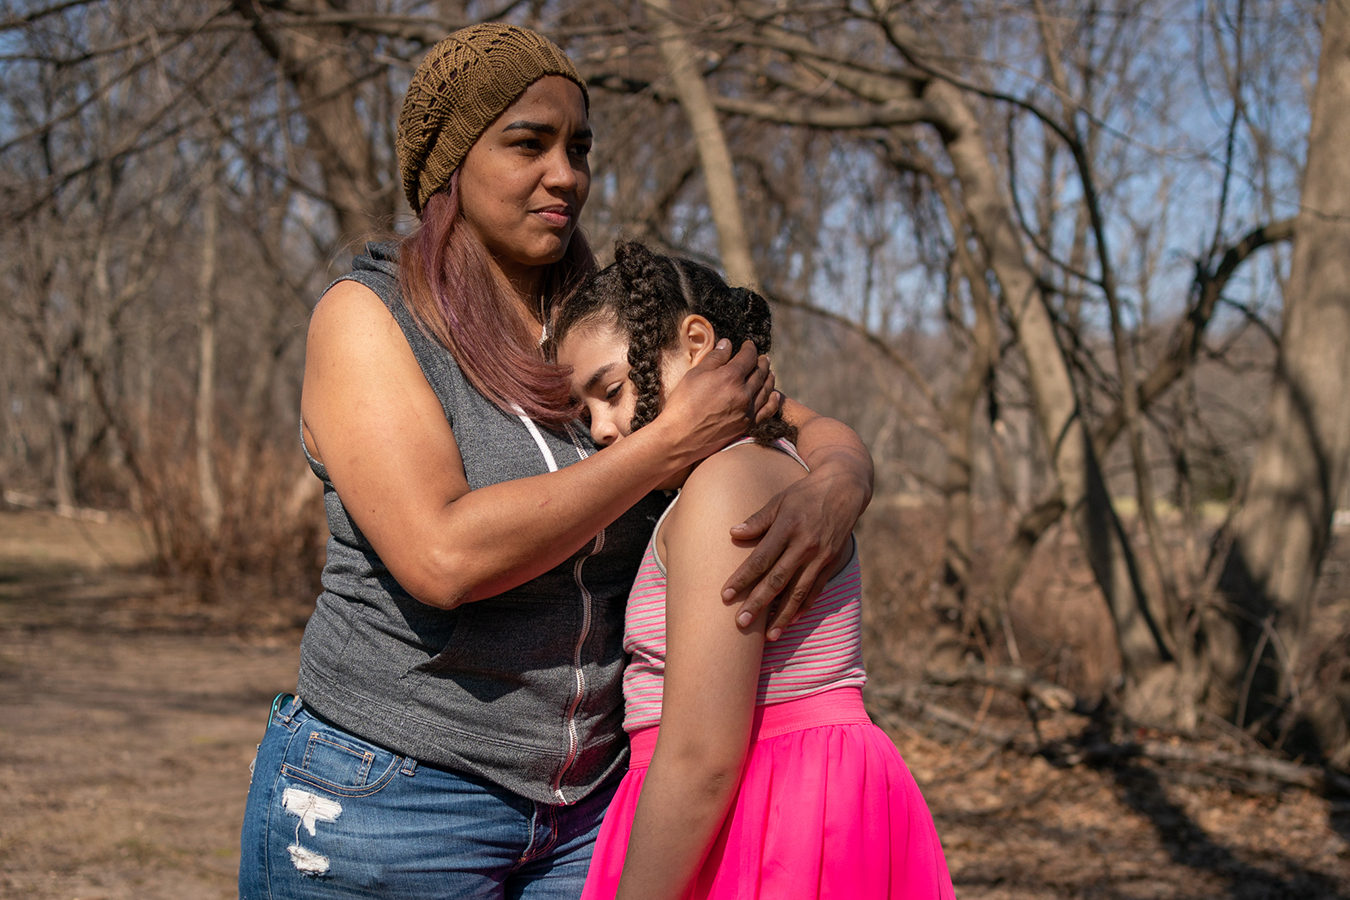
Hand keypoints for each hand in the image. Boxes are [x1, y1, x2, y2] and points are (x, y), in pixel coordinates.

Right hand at [659, 340, 776, 460]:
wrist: (680, 437)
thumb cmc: (682, 404)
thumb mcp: (694, 374)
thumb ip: (714, 358)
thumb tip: (727, 344)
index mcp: (730, 377)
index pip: (747, 357)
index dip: (750, 348)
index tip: (748, 345)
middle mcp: (743, 393)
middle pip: (759, 373)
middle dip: (762, 362)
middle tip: (763, 357)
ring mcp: (747, 411)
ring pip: (766, 390)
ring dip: (769, 378)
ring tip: (770, 372)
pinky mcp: (746, 426)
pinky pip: (766, 411)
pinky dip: (773, 401)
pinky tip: (774, 395)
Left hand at [722, 461, 863, 638]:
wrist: (845, 489)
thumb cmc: (805, 493)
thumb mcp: (780, 500)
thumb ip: (758, 520)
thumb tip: (733, 533)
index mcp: (788, 527)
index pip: (761, 559)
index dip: (742, 578)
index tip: (725, 595)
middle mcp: (805, 545)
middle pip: (777, 580)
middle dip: (758, 603)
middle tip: (740, 623)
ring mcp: (820, 556)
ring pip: (798, 591)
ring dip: (783, 615)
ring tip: (768, 636)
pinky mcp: (831, 562)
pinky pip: (816, 589)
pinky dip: (804, 606)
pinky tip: (792, 621)